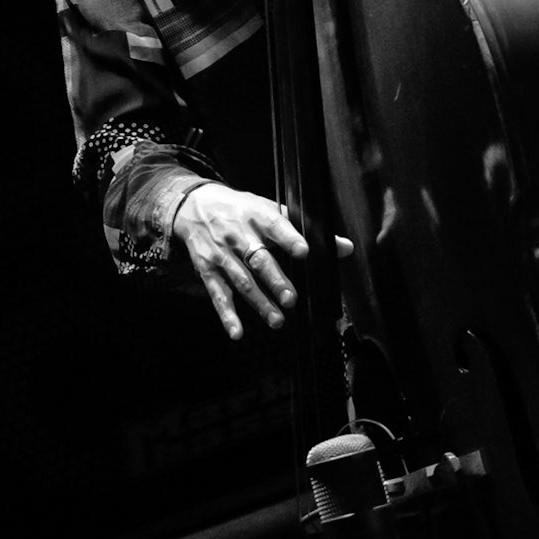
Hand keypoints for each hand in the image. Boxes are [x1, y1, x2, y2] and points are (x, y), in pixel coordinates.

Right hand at [173, 182, 353, 341]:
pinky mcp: (208, 270)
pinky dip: (227, 314)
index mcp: (257, 215)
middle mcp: (238, 235)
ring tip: (277, 320)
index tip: (303, 251)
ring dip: (259, 302)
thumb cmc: (240, 210)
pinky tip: (237, 332)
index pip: (274, 225)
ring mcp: (222, 254)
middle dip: (275, 279)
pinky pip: (218, 294)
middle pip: (258, 259)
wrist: (194, 205)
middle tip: (291, 299)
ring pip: (242, 280)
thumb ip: (305, 228)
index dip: (289, 238)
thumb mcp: (268, 209)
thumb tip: (345, 247)